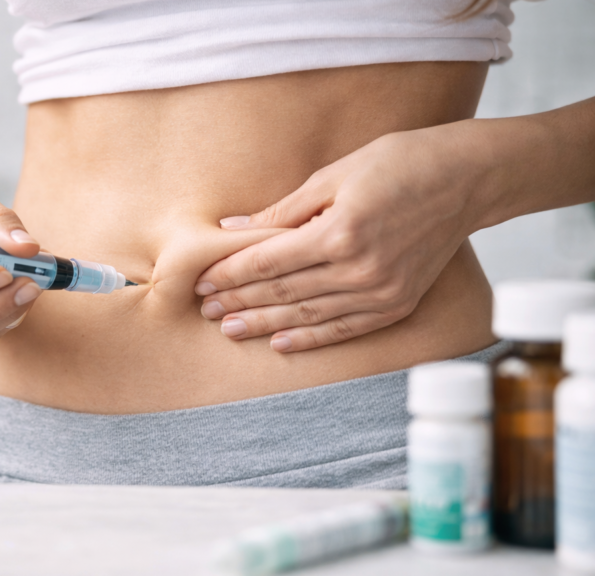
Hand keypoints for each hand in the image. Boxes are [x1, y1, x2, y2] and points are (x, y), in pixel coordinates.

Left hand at [195, 125, 484, 351]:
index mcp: (340, 232)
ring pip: (309, 315)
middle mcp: (360, 269)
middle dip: (240, 301)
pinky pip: (346, 329)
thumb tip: (233, 228)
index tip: (202, 281)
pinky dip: (311, 338)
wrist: (469, 179)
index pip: (269, 262)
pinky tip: (281, 344)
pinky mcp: (398, 303)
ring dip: (265, 324)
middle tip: (205, 311)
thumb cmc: (400, 164)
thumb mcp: (335, 174)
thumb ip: (283, 209)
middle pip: (283, 292)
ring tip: (231, 330)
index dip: (231, 274)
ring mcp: (382, 292)